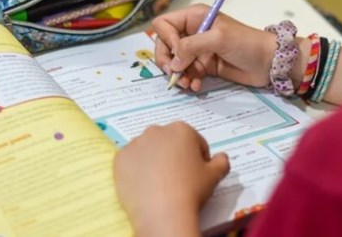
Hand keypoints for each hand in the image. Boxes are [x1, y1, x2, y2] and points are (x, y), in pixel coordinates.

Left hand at [114, 122, 229, 235]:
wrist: (162, 211)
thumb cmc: (191, 189)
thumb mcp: (216, 175)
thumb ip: (222, 161)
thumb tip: (221, 157)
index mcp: (182, 129)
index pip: (194, 141)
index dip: (199, 158)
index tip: (197, 174)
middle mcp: (156, 130)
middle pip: (169, 142)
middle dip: (174, 155)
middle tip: (178, 178)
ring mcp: (135, 144)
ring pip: (148, 150)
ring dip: (154, 160)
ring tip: (159, 183)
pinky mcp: (120, 159)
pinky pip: (131, 162)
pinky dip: (136, 170)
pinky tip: (144, 185)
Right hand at [152, 5, 277, 91]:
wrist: (269, 62)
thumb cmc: (246, 43)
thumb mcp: (219, 39)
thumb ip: (192, 46)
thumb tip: (174, 63)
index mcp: (194, 17)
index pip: (163, 24)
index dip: (166, 39)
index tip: (177, 52)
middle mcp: (192, 32)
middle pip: (164, 45)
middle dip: (167, 61)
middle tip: (174, 74)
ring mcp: (197, 50)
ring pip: (174, 62)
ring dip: (178, 75)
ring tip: (188, 84)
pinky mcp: (204, 66)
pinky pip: (187, 74)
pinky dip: (188, 81)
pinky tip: (196, 86)